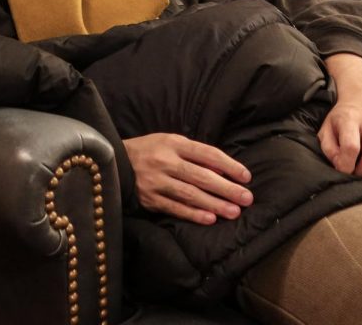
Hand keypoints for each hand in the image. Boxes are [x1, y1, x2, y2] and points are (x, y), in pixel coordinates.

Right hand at [122, 133, 252, 224]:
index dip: (229, 165)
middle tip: (247, 198)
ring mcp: (156, 181)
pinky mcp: (149, 199)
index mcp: (173, 143)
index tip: (246, 177)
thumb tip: (223, 170)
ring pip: (190, 194)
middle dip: (227, 188)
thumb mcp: (170, 142)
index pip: (207, 154)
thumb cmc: (149, 150)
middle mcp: (165, 161)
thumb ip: (194, 153)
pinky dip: (193, 214)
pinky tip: (210, 219)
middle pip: (201, 176)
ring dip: (214, 204)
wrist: (114, 162)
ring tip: (233, 211)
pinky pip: (175, 208)